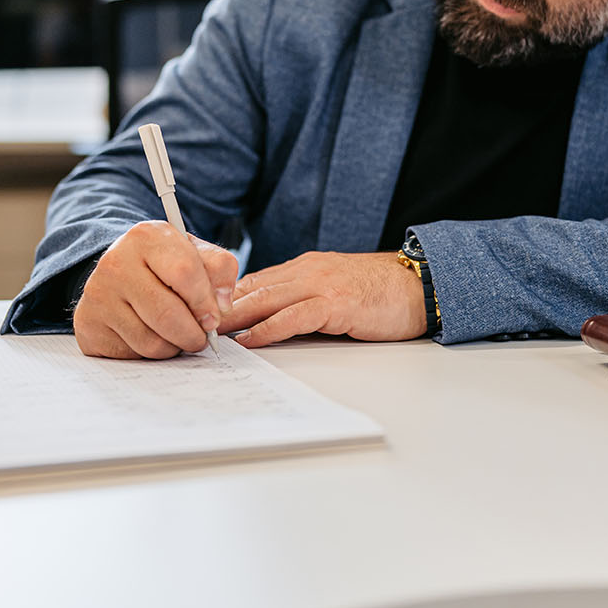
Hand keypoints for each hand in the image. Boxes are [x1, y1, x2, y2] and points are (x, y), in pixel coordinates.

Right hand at [73, 221, 238, 359]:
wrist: (120, 273)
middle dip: (194, 334)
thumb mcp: (195, 254)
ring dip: (173, 347)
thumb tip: (222, 306)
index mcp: (146, 237)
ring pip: (151, 341)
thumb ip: (219, 270)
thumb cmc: (164, 265)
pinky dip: (150, 355)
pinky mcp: (88, 324)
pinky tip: (152, 336)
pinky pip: (132, 354)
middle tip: (201, 337)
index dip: (206, 302)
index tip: (214, 317)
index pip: (185, 273)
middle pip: (168, 314)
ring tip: (175, 334)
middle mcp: (116, 262)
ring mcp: (98, 294)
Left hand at [219, 251, 425, 347]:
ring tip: (207, 332)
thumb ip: (304, 299)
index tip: (199, 310)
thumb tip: (269, 320)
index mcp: (305, 268)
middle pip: (253, 288)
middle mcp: (308, 272)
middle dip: (218, 305)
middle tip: (189, 321)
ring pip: (267, 299)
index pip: (255, 281)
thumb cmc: (380, 292)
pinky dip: (268, 328)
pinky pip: (295, 316)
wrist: (418, 285)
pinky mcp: (337, 305)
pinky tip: (250, 339)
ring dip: (234, 317)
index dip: (225, 296)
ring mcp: (322, 286)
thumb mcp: (334, 289)